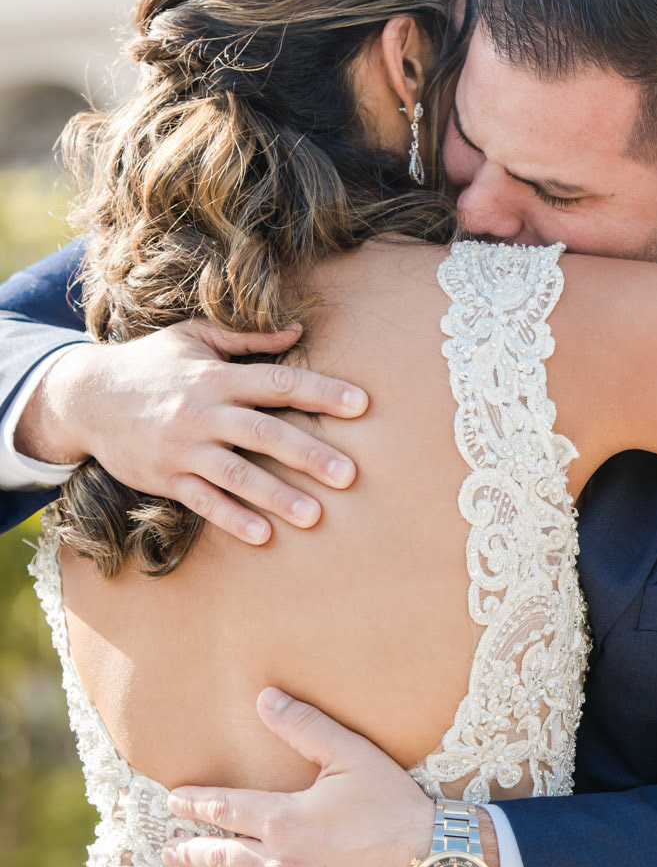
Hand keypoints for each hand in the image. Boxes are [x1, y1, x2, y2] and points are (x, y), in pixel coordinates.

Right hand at [19, 323, 368, 544]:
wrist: (86, 398)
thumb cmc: (151, 364)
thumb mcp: (194, 338)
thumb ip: (247, 339)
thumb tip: (298, 331)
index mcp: (216, 376)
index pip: (278, 383)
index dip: (321, 392)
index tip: (361, 404)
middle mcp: (202, 412)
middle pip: (264, 433)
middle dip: (309, 454)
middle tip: (350, 474)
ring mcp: (183, 448)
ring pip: (237, 474)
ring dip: (277, 496)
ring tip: (316, 516)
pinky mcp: (166, 478)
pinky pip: (203, 501)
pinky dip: (232, 518)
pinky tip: (263, 536)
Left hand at [162, 689, 499, 866]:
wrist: (432, 861)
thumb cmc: (394, 806)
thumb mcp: (352, 755)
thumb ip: (305, 726)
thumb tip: (264, 698)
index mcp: (283, 817)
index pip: (223, 809)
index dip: (194, 804)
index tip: (174, 802)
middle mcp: (278, 861)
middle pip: (218, 856)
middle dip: (188, 851)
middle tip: (169, 849)